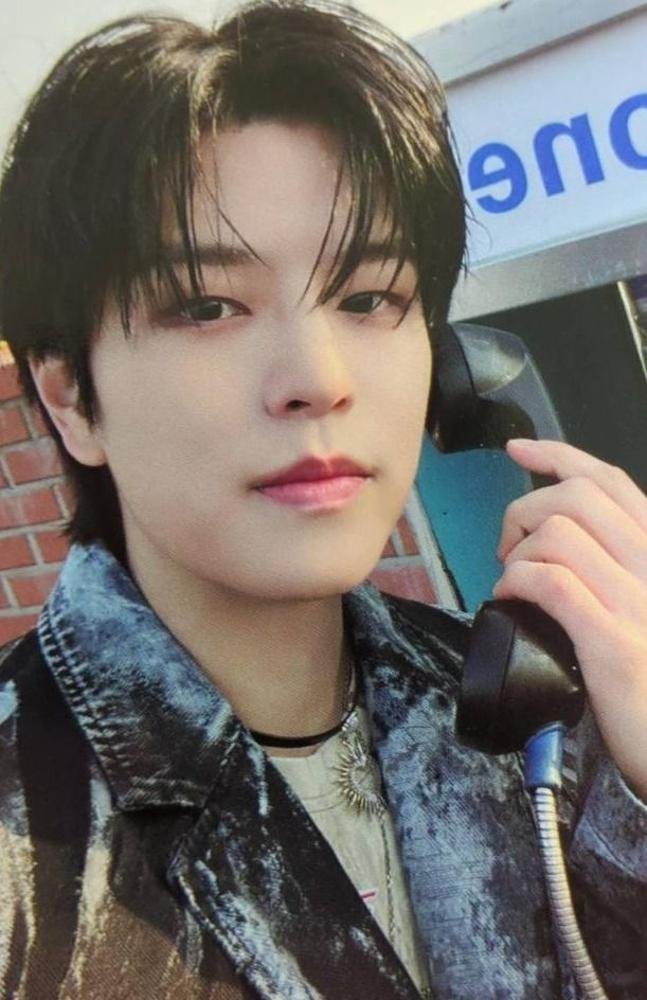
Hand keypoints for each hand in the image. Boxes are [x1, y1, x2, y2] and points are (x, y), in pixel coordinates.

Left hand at [493, 438, 646, 799]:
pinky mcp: (614, 642)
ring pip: (559, 534)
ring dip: (519, 552)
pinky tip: (512, 599)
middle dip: (525, 509)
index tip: (517, 449)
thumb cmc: (645, 675)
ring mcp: (639, 602)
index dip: (559, 454)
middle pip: (576, 497)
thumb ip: (608, 561)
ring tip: (514, 582)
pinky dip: (518, 582)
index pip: (610, 480)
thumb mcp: (634, 602)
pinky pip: (551, 582)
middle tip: (509, 548)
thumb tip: (551, 529)